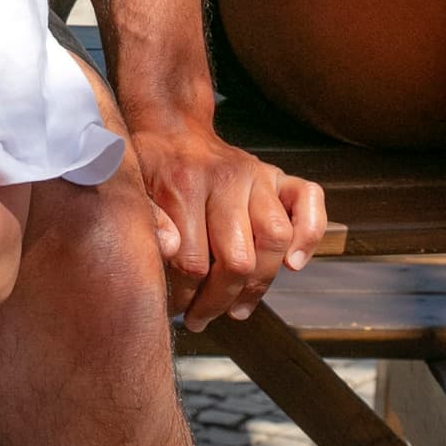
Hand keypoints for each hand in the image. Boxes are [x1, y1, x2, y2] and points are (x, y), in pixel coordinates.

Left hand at [132, 109, 330, 329]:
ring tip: (236, 309)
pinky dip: (311, 235)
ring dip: (257, 285)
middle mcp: (227, 178)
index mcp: (184, 184)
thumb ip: (148, 221)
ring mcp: (257, 175)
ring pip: (275, 239)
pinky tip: (293, 266)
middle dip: (217, 301)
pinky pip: (310, 201)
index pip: (192, 261)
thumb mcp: (134, 190)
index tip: (174, 310)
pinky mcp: (278, 176)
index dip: (183, 296)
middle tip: (200, 318)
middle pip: (237, 259)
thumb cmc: (152, 168)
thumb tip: (168, 249)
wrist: (172, 127)